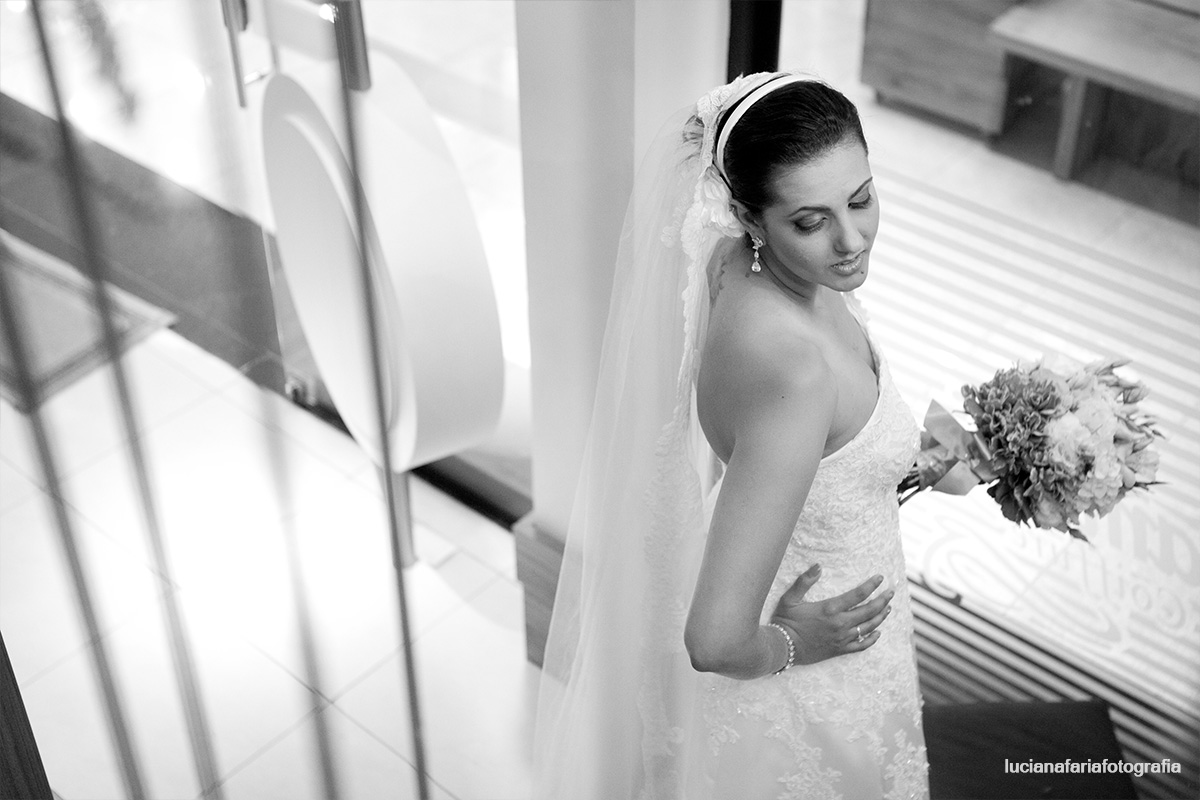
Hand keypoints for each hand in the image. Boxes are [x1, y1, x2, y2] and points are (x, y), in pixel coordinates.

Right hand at [769, 564, 892, 664]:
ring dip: (880, 617)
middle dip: (883, 600)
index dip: (871, 585)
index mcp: (830, 609)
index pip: (858, 594)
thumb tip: (818, 566)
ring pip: (869, 627)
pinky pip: (862, 645)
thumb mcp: (790, 598)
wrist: (783, 648)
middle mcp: (840, 623)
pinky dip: (872, 639)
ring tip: (888, 608)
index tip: (881, 578)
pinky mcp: (840, 650)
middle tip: (891, 592)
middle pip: (869, 610)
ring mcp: (842, 638)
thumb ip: (804, 581)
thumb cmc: (785, 621)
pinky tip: (878, 633)